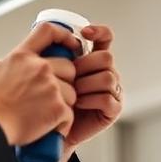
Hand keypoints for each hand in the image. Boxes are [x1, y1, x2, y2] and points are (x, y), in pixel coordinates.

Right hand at [0, 22, 80, 145]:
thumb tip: (0, 65)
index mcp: (22, 56)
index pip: (47, 31)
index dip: (63, 34)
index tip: (71, 44)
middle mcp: (39, 67)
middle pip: (68, 66)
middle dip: (65, 81)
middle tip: (51, 95)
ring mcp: (50, 87)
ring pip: (72, 92)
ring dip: (63, 104)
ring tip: (45, 115)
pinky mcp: (58, 107)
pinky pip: (69, 114)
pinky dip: (61, 124)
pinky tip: (48, 127)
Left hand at [58, 24, 122, 161]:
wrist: (50, 131)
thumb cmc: (48, 100)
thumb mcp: (49, 72)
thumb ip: (52, 53)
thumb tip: (46, 30)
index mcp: (93, 60)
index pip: (105, 38)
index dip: (99, 31)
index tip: (85, 33)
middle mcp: (107, 72)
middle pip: (106, 57)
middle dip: (84, 66)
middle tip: (68, 77)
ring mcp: (113, 91)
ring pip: (108, 77)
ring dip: (85, 85)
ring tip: (71, 94)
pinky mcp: (114, 110)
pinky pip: (107, 98)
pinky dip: (90, 100)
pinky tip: (77, 105)